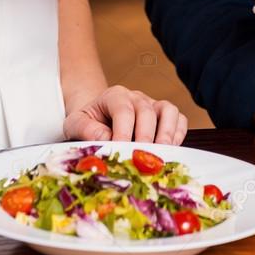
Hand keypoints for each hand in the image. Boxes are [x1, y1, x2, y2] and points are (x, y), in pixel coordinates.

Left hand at [63, 85, 187, 144]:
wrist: (96, 117)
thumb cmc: (87, 122)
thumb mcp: (75, 123)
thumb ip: (86, 129)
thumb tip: (107, 138)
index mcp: (114, 96)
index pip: (123, 110)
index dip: (123, 131)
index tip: (120, 151)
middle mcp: (136, 97)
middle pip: (147, 111)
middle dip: (145, 136)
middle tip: (141, 158)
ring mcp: (152, 105)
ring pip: (168, 110)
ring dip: (166, 133)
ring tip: (160, 154)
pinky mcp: (164, 116)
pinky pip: (179, 119)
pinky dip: (179, 134)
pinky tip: (170, 151)